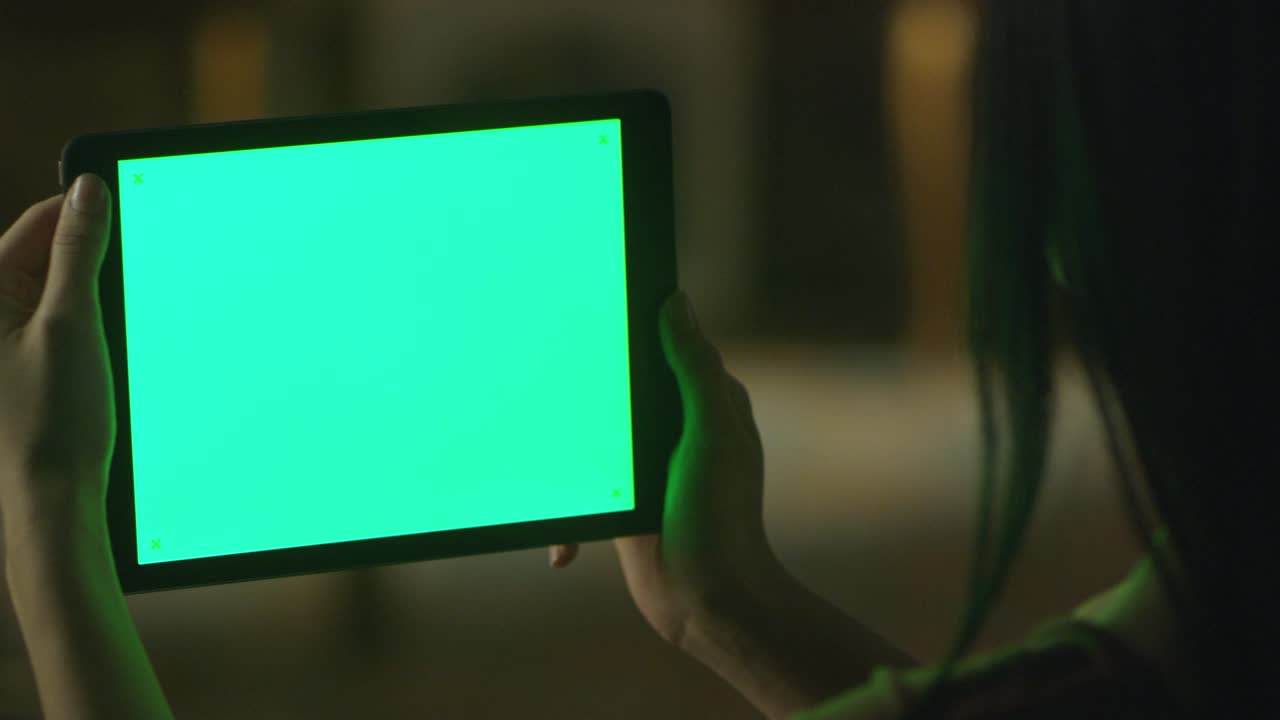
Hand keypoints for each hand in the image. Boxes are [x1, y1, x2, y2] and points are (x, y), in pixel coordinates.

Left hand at [0, 175, 114, 526]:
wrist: (51, 499)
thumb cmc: (53, 421)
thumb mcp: (72, 323)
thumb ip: (78, 251)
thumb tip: (88, 191)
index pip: (34, 225)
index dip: (84, 212)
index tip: (128, 201)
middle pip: (41, 256)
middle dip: (88, 259)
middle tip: (130, 272)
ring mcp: (1, 344)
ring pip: (52, 291)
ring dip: (88, 295)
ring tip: (111, 326)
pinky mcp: (17, 366)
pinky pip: (52, 324)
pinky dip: (82, 326)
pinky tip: (102, 350)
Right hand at [550, 291, 786, 644]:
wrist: (704, 599)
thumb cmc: (719, 516)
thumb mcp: (710, 432)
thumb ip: (694, 368)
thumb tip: (674, 303)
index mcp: (708, 400)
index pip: (671, 343)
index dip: (635, 321)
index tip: (593, 298)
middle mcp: (681, 426)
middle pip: (625, 382)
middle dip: (590, 376)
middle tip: (541, 357)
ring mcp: (651, 462)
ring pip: (600, 429)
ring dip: (570, 438)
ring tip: (532, 433)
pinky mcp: (625, 497)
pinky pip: (585, 481)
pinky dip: (569, 503)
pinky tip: (562, 534)